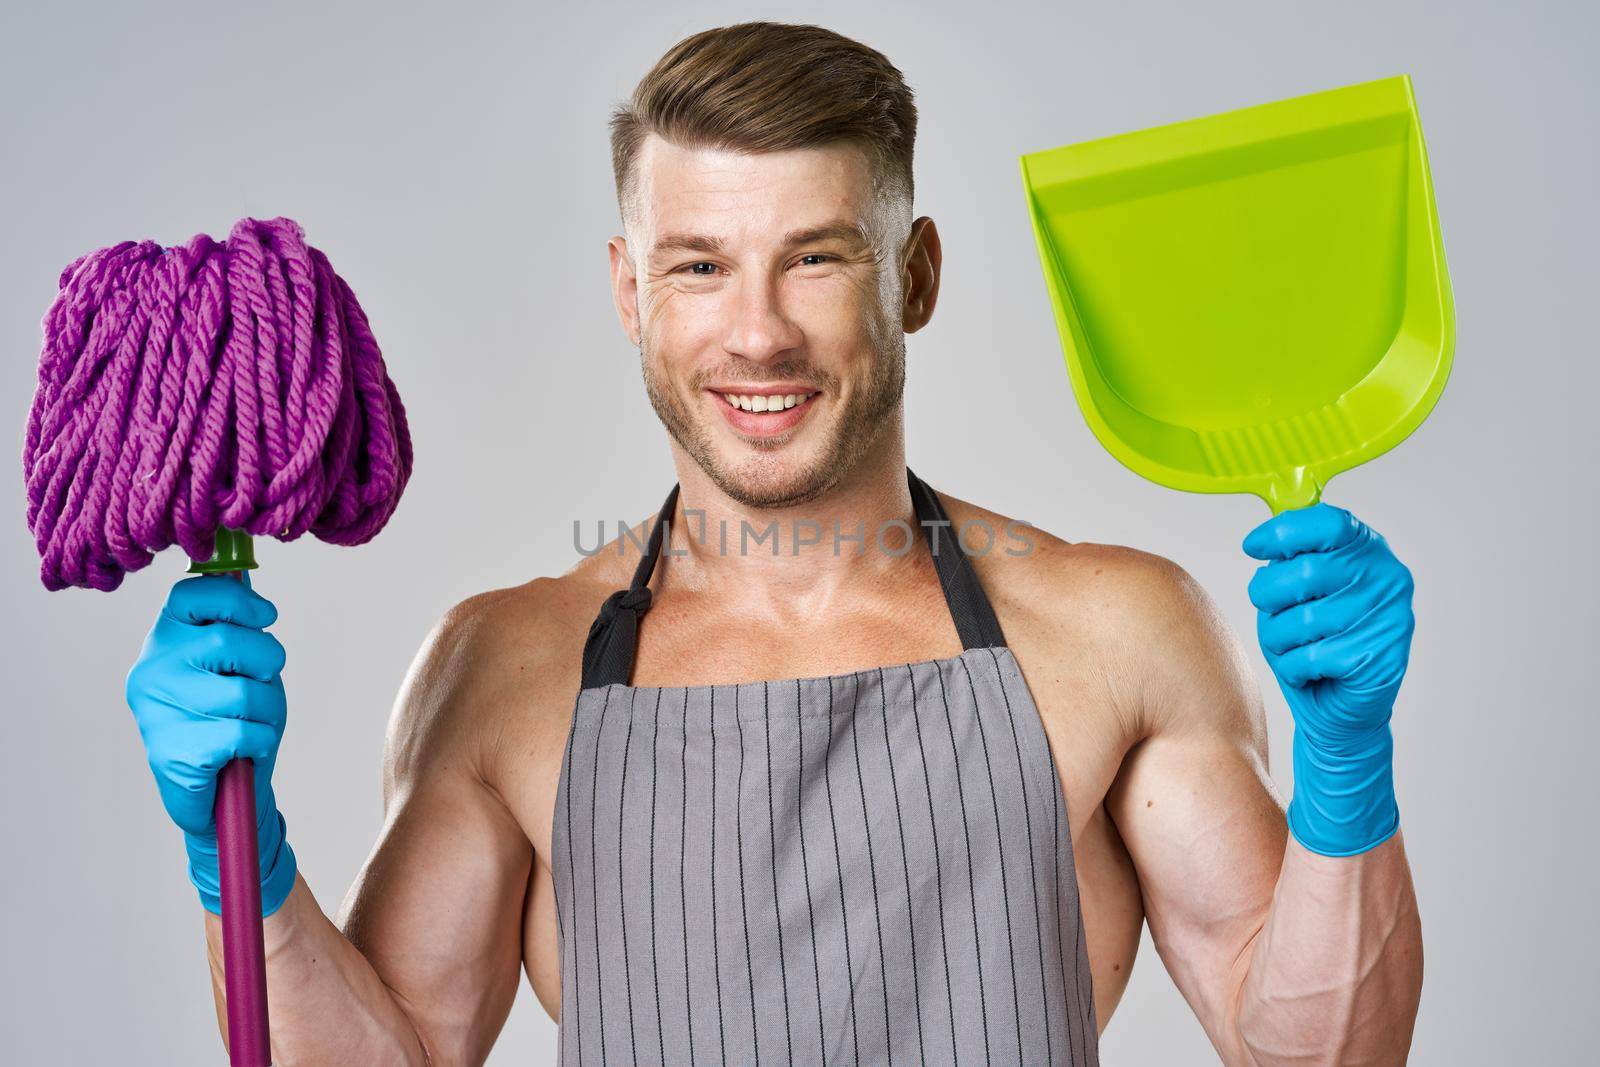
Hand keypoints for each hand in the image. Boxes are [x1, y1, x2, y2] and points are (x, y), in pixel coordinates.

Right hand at [125, 572, 296, 914]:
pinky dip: (261, 741)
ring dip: (267, 709)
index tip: (264, 618)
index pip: (193, 593)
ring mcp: (158, 711)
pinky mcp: (174, 752)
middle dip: (268, 662)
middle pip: (230, 641)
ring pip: (244, 691)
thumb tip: (243, 573)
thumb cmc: (233, 719)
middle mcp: (152, 670)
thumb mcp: (238, 663)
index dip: (239, 600)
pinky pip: (244, 731)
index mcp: (164, 639)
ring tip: (251, 723)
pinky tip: (245, 749)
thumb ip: (237, 626)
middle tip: (261, 684)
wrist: (219, 795)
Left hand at [1243, 503, 1413, 855]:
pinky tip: (1308, 671)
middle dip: (1269, 596)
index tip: (1253, 546)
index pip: (1326, 522)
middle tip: (1271, 612)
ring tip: (1292, 647)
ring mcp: (1390, 619)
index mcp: (1369, 551)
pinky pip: (1308, 657)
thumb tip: (1266, 536)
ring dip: (1280, 638)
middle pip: (1304, 573)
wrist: (1340, 713)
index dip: (1282, 532)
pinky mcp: (1380, 659)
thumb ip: (1291, 561)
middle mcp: (1387, 579)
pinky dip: (1293, 668)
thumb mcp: (1298, 593)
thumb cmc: (1314, 643)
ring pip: (1300, 619)